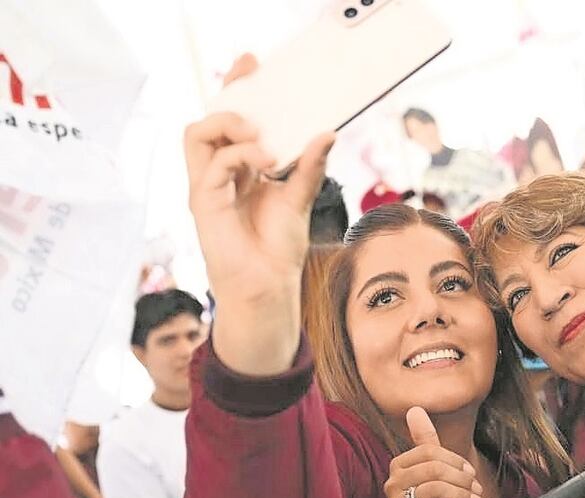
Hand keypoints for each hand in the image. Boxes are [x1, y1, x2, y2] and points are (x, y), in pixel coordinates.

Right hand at [184, 54, 335, 307]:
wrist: (268, 287)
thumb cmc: (277, 248)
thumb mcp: (300, 198)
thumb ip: (310, 167)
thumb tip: (328, 133)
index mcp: (239, 169)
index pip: (229, 121)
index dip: (235, 90)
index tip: (250, 64)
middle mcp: (219, 174)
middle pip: (208, 120)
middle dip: (229, 97)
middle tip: (256, 95)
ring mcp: (208, 187)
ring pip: (197, 133)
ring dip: (230, 126)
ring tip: (263, 139)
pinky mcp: (204, 203)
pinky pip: (213, 164)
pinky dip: (240, 156)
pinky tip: (266, 164)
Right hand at [384, 407, 482, 497]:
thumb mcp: (439, 467)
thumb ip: (426, 439)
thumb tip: (415, 409)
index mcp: (398, 466)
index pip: (430, 452)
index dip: (455, 460)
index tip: (470, 470)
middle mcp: (392, 485)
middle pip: (434, 470)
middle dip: (462, 478)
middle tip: (476, 487)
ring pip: (436, 490)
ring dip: (462, 495)